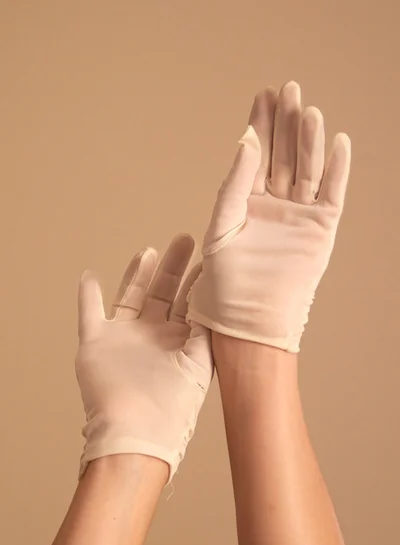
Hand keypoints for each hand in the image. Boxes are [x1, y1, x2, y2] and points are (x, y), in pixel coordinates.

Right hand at [76, 234, 212, 482]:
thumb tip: (221, 300)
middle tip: (186, 238)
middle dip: (174, 267)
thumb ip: (208, 331)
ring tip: (149, 251)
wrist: (136, 430)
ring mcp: (123, 338)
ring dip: (139, 273)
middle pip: (163, 293)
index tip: (210, 256)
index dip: (198, 280)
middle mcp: (152, 336)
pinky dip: (88, 294)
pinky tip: (90, 276)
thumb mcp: (201, 363)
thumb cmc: (173, 404)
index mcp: (178, 341)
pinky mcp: (95, 343)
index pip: (190, 303)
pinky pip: (89, 312)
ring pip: (131, 296)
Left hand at [188, 81, 350, 351]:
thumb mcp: (220, 227)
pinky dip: (337, 169)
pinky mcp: (320, 230)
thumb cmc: (225, 284)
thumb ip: (234, 184)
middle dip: (285, 123)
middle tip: (289, 88)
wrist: (249, 322)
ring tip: (308, 110)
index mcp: (247, 203)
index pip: (256, 156)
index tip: (263, 95)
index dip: (260, 125)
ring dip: (309, 139)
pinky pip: (332, 193)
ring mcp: (298, 217)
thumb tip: (246, 139)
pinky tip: (338, 142)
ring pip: (307, 169)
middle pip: (284, 156)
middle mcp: (274, 206)